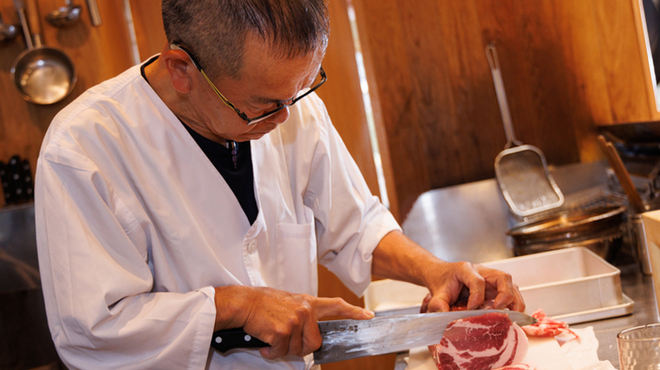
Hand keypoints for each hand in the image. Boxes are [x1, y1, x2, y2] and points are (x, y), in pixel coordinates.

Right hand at [214, 286, 373, 358]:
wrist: (244, 303)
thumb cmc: (261, 303)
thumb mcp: (287, 302)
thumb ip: (301, 313)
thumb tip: (305, 332)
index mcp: (307, 302)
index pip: (335, 305)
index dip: (354, 312)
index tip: (368, 315)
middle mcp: (304, 311)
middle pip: (315, 343)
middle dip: (301, 348)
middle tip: (285, 340)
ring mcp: (294, 321)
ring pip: (297, 350)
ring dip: (282, 349)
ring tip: (271, 335)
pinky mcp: (283, 331)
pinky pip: (281, 352)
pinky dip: (271, 352)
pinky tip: (265, 341)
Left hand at [421, 261, 524, 312]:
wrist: (442, 275)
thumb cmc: (442, 282)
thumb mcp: (436, 293)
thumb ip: (438, 304)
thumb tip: (444, 314)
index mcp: (465, 269)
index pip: (477, 280)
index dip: (477, 296)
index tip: (471, 309)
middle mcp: (482, 271)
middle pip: (502, 277)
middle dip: (505, 295)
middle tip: (498, 310)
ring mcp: (490, 278)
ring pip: (511, 284)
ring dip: (514, 301)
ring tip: (512, 315)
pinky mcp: (495, 287)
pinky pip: (511, 292)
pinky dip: (514, 304)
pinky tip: (511, 315)